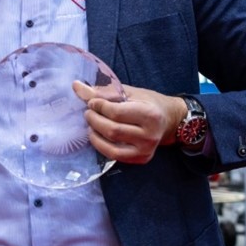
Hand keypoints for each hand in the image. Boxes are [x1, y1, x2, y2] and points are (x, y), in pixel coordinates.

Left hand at [72, 81, 187, 164]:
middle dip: (94, 121)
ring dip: (95, 135)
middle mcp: (150, 135)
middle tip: (88, 113)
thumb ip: (104, 91)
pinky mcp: (140, 159)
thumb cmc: (148, 103)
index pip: (116, 113)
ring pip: (111, 147)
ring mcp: (146, 150)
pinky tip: (97, 136)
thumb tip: (76, 86)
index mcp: (150, 115)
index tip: (91, 102)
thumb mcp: (129, 92)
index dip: (98, 107)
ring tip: (91, 125)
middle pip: (112, 131)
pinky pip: (114, 156)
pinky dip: (101, 146)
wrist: (168, 120)